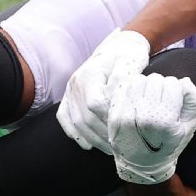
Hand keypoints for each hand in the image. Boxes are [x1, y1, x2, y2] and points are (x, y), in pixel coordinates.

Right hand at [57, 30, 151, 151]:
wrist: (119, 46)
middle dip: (102, 135)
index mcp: (90, 74)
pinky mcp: (69, 96)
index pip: (95, 104)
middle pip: (84, 117)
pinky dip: (74, 133)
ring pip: (75, 122)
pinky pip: (64, 118)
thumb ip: (123, 81)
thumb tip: (117, 98)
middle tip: (119, 146)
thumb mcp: (130, 63)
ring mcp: (70, 90)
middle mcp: (75, 83)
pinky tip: (87, 145)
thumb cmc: (128, 56)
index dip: (108, 120)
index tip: (123, 131)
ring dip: (91, 139)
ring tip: (109, 149)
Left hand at [107, 73, 195, 184]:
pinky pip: (125, 86)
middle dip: (161, 88)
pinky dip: (132, 89)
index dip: (176, 91)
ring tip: (149, 101)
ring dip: (146, 86)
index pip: (173, 84)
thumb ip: (194, 101)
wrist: (142, 164)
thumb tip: (184, 81)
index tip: (174, 103)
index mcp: (165, 120)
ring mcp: (126, 114)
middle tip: (161, 102)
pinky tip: (137, 101)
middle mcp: (144, 116)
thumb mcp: (190, 126)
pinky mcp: (114, 113)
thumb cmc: (169, 143)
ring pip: (140, 80)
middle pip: (156, 79)